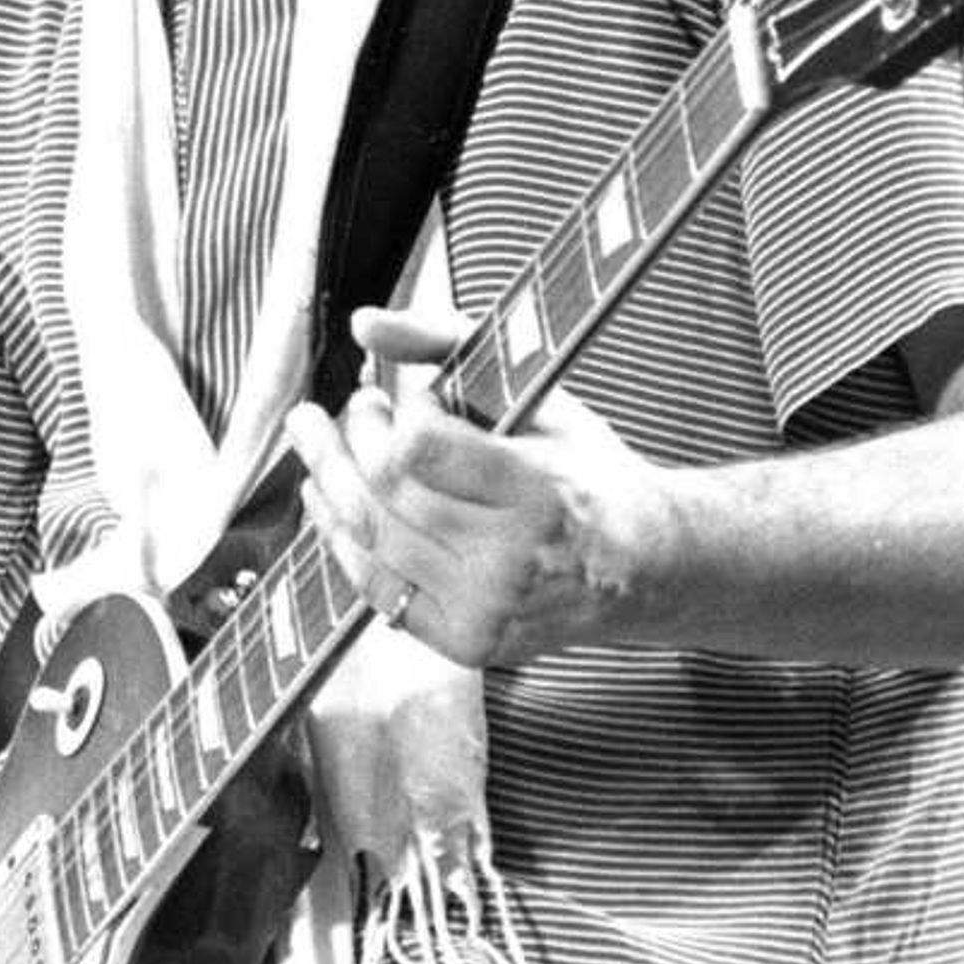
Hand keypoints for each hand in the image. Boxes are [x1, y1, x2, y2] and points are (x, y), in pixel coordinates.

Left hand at [286, 302, 674, 666]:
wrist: (644, 568)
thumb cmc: (587, 473)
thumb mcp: (539, 396)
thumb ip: (449, 344)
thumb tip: (363, 322)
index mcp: (538, 495)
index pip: (421, 450)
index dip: (401, 414)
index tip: (409, 396)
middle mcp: (511, 563)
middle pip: (388, 494)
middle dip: (349, 440)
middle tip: (349, 408)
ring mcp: (486, 610)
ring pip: (372, 541)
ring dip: (331, 483)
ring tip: (319, 444)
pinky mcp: (466, 641)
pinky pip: (377, 589)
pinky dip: (343, 539)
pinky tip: (330, 500)